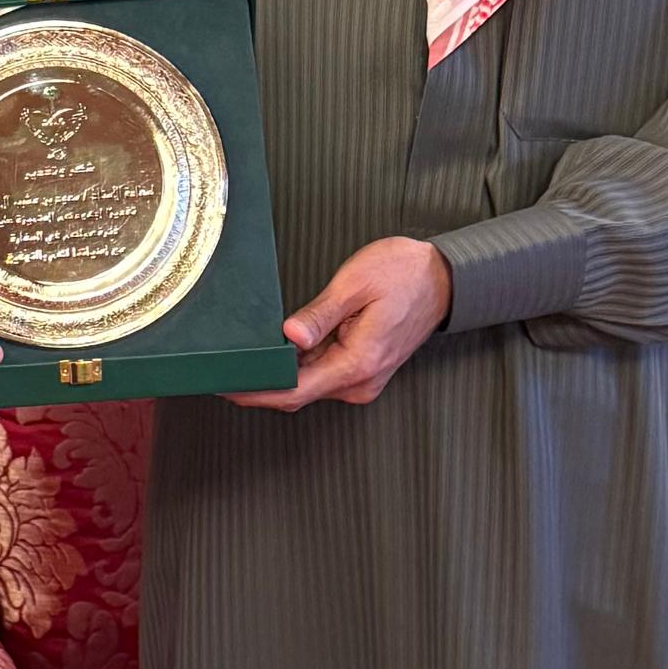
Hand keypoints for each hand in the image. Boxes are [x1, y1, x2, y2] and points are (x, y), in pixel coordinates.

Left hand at [231, 237, 452, 409]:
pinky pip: (322, 375)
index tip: (226, 387)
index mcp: (357, 362)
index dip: (256, 393)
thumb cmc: (405, 274)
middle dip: (260, 386)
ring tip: (243, 359)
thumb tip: (289, 337)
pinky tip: (277, 352)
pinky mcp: (362, 370)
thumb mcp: (355, 284)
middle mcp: (360, 381)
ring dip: (278, 376)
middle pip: (298, 393)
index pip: (295, 391)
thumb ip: (320, 314)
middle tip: (222, 370)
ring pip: (309, 386)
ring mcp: (363, 379)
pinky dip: (298, 368)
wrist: (445, 279)